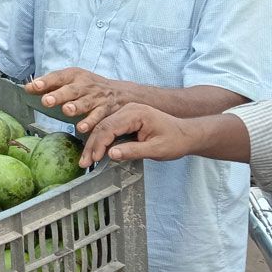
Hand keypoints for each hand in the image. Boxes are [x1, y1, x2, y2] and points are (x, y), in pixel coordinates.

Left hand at [24, 68, 132, 133]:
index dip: (46, 81)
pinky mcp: (106, 111)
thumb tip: (27, 88)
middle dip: (59, 95)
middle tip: (47, 100)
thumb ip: (49, 85)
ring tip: (66, 110)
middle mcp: (85, 86)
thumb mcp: (71, 81)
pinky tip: (82, 128)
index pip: (58, 77)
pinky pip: (98, 117)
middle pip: (71, 90)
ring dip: (75, 107)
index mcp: (74, 76)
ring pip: (85, 103)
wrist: (122, 93)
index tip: (34, 86)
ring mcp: (96, 98)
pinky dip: (90, 122)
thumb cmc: (89, 88)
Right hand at [79, 103, 197, 167]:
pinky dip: (101, 140)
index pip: (109, 127)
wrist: (187, 134)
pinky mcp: (126, 118)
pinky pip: (109, 128)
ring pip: (103, 127)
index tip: (94, 160)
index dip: (99, 144)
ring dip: (94, 144)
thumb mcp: (157, 150)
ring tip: (86, 160)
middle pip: (103, 126)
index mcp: (136, 113)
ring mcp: (126, 112)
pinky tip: (96, 151)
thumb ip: (133, 151)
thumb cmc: (175, 141)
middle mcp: (128, 109)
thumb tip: (111, 154)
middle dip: (92, 145)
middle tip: (84, 163)